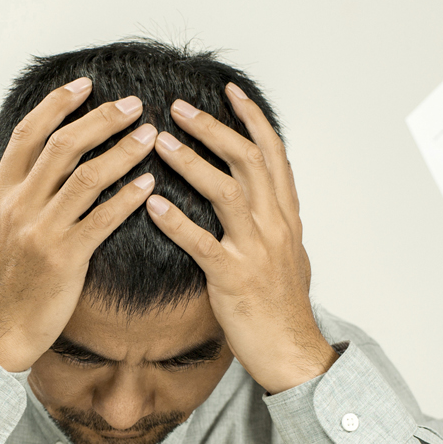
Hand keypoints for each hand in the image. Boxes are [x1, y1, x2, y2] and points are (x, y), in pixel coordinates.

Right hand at [0, 78, 158, 372]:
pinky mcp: (64, 259)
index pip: (29, 133)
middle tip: (131, 104)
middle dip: (100, 119)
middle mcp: (18, 205)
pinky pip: (102, 219)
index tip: (85, 85)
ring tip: (150, 136)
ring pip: (86, 177)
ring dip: (122, 152)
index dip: (58, 104)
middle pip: (62, 145)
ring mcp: (41, 231)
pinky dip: (127, 198)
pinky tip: (149, 184)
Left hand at [145, 84, 335, 394]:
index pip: (273, 154)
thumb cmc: (283, 308)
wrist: (292, 353)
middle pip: (248, 161)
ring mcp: (256, 251)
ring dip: (192, 162)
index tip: (229, 90)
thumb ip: (275, 222)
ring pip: (227, 192)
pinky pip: (202, 243)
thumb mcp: (289, 255)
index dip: (252, 118)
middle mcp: (276, 226)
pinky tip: (151, 203)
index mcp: (287, 217)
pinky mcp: (233, 279)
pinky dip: (176, 221)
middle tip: (179, 106)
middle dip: (214, 128)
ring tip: (158, 142)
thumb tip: (267, 197)